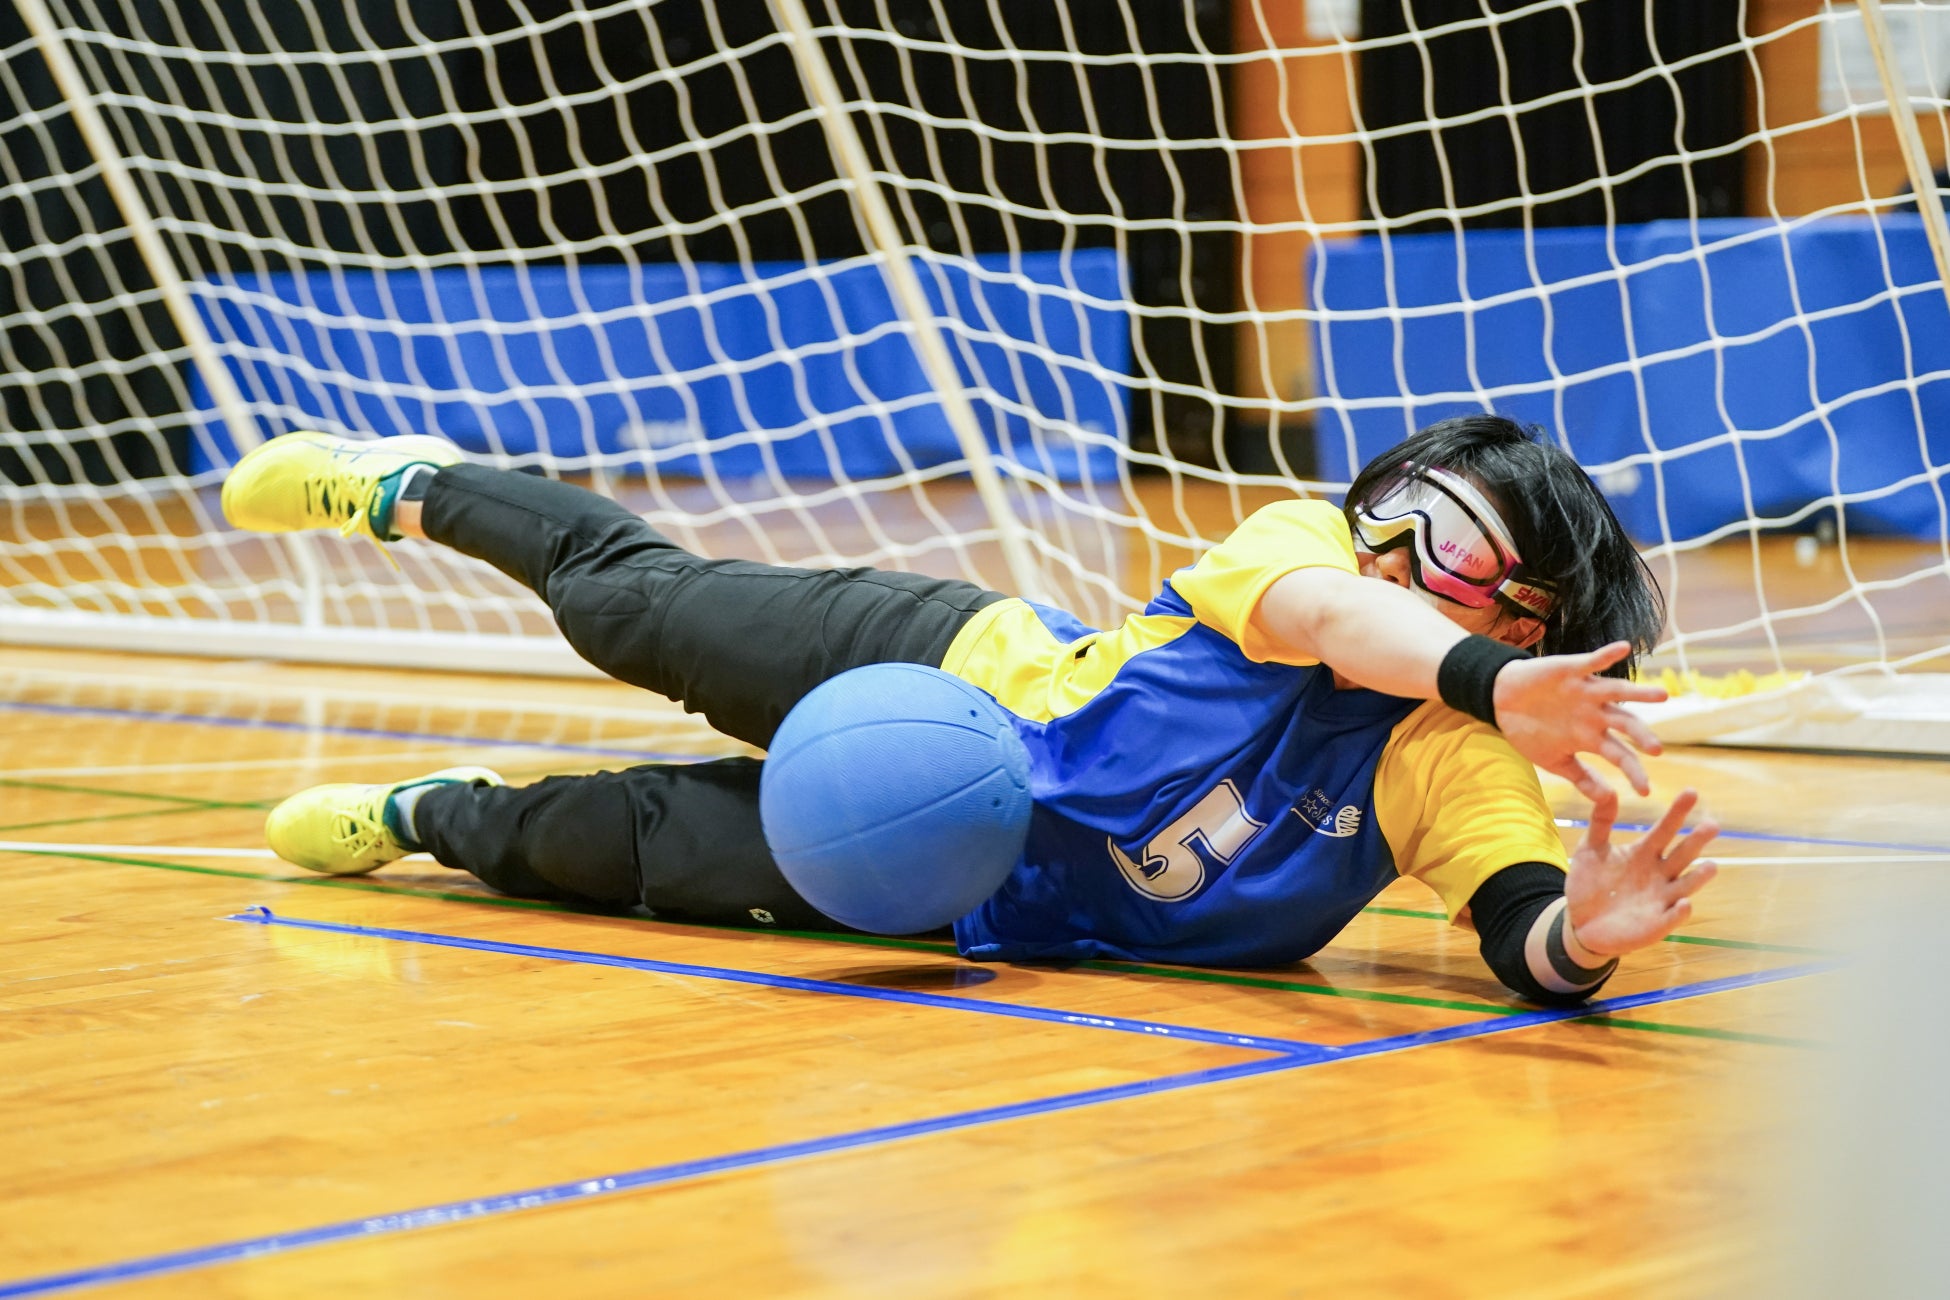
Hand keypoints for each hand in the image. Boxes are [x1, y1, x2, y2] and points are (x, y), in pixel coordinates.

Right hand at [1492, 641, 1667, 798]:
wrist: (1501, 701)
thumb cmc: (1529, 731)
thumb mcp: (1555, 761)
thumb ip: (1582, 778)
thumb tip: (1609, 801)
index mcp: (1592, 737)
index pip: (1619, 755)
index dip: (1632, 771)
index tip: (1644, 791)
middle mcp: (1595, 714)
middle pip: (1625, 724)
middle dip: (1641, 735)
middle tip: (1656, 749)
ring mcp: (1585, 691)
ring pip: (1618, 691)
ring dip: (1639, 693)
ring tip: (1662, 696)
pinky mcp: (1571, 670)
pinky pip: (1592, 661)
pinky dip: (1607, 655)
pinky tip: (1624, 647)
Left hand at [1564, 787, 1718, 956]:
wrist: (1581, 922)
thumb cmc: (1590, 883)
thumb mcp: (1590, 850)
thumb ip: (1600, 823)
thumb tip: (1608, 791)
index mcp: (1644, 853)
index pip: (1665, 829)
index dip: (1678, 812)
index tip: (1691, 791)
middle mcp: (1659, 874)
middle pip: (1682, 854)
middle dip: (1697, 840)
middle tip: (1711, 824)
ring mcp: (1661, 899)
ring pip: (1685, 886)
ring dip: (1698, 877)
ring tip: (1711, 865)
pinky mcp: (1657, 923)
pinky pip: (1672, 917)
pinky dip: (1679, 912)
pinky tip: (1684, 904)